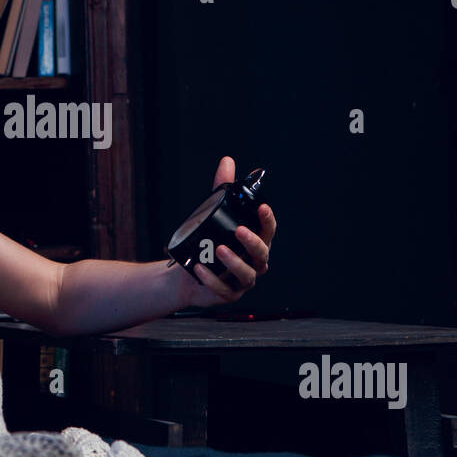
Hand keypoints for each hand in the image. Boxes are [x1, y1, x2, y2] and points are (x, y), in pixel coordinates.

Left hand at [174, 156, 275, 307]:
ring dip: (234, 261)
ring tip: (219, 249)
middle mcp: (254, 263)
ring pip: (246, 274)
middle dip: (252, 242)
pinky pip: (223, 289)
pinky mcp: (228, 294)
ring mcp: (242, 280)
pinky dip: (212, 279)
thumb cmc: (208, 243)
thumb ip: (221, 189)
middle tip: (239, 230)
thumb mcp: (214, 213)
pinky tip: (200, 268)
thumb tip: (227, 162)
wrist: (188, 274)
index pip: (268, 231)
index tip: (262, 208)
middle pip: (261, 254)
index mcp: (255, 243)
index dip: (268, 220)